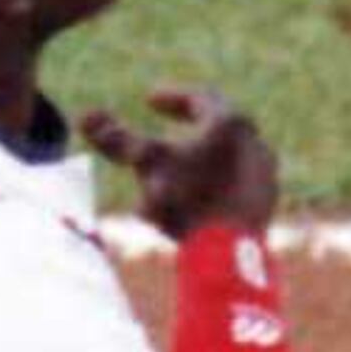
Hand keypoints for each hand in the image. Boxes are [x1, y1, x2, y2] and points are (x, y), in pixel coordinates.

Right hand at [81, 83, 278, 242]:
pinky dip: (212, 186)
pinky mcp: (266, 206)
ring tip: (175, 173)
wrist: (229, 254)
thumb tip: (84, 116)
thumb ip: (118, 140)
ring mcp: (265, 176)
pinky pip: (235, 186)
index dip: (172, 97)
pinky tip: (193, 204)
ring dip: (200, 160)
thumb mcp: (147, 165)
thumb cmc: (186, 201)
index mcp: (230, 123)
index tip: (150, 100)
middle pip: (218, 127)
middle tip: (165, 134)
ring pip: (228, 158)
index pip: (200, 98)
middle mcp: (255, 144)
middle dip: (187, 129)